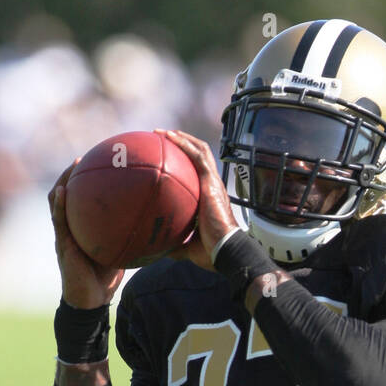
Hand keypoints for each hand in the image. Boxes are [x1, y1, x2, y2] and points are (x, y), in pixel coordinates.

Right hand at [48, 162, 124, 308]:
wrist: (91, 300)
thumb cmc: (105, 278)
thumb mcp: (121, 251)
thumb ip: (130, 235)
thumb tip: (156, 222)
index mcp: (83, 226)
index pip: (83, 198)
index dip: (88, 180)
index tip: (100, 161)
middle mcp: (71, 226)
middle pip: (68, 193)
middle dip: (74, 173)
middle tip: (87, 156)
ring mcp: (64, 234)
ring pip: (58, 201)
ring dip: (63, 181)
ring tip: (73, 165)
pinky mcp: (61, 244)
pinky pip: (58, 220)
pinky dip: (58, 205)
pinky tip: (62, 191)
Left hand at [154, 129, 238, 270]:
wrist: (225, 250)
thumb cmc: (212, 252)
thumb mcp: (189, 247)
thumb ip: (176, 245)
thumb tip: (160, 250)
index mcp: (210, 199)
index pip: (199, 173)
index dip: (186, 162)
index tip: (169, 158)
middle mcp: (213, 186)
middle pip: (200, 156)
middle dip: (183, 144)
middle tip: (163, 139)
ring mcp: (214, 182)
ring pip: (200, 150)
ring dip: (182, 138)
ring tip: (163, 133)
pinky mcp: (211, 182)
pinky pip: (198, 155)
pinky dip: (184, 143)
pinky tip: (170, 136)